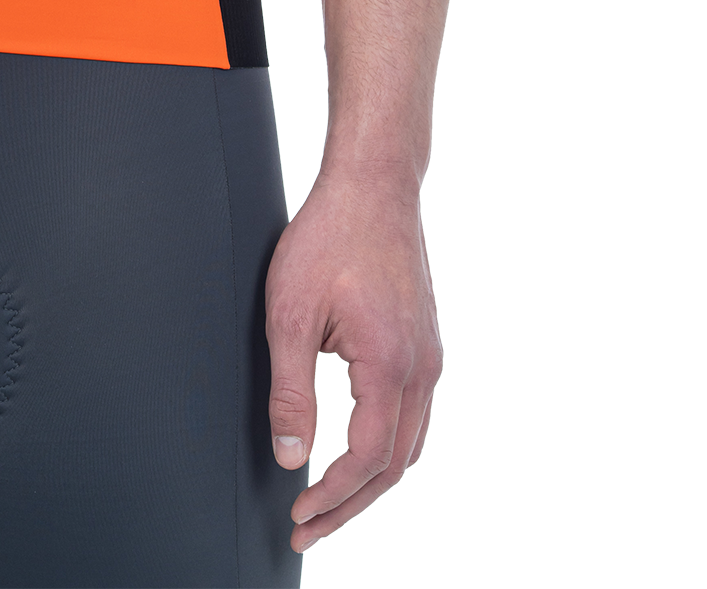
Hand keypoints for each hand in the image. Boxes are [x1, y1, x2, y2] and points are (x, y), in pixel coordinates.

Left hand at [264, 164, 441, 554]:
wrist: (373, 187)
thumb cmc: (328, 238)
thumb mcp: (291, 313)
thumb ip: (290, 391)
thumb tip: (290, 457)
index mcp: (391, 366)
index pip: (368, 460)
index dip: (332, 496)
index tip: (298, 515)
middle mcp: (421, 370)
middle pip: (393, 465)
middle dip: (349, 504)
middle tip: (308, 529)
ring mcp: (428, 358)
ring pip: (407, 445)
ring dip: (369, 481)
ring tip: (328, 504)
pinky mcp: (422, 345)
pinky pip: (411, 416)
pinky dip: (386, 449)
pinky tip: (359, 455)